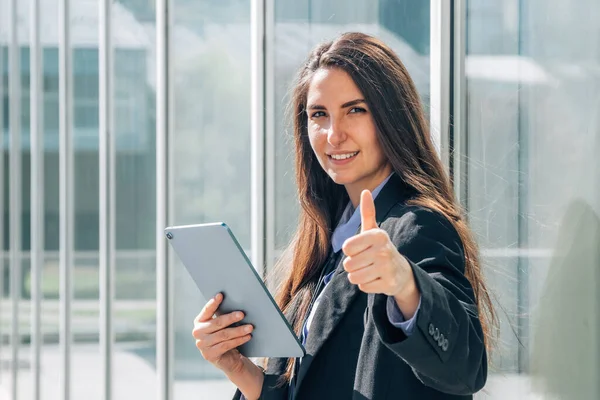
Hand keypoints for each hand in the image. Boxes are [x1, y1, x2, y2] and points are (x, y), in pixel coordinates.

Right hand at [192, 293, 253, 373]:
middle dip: (231, 318)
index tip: (221, 295)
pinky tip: (247, 337)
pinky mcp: (209, 355)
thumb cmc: (224, 336)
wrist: (226, 358)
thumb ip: (224, 316)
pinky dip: (238, 340)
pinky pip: (226, 345)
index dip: (213, 303)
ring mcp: (202, 344)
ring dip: (238, 330)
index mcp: (199, 321)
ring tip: (250, 327)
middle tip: (242, 314)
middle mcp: (197, 332)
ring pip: (224, 335)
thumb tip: (237, 303)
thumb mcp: (222, 325)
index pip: (207, 310)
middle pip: (217, 323)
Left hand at [342, 190, 417, 313]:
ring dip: (358, 276)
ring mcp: (387, 269)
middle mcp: (383, 251)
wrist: (401, 271)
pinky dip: (367, 285)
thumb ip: (367, 212)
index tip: (361, 248)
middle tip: (367, 261)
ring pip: (353, 277)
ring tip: (370, 270)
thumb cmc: (380, 248)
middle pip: (348, 264)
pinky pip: (363, 287)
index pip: (347, 247)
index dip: (350, 250)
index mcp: (378, 235)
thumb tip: (365, 191)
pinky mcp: (388, 285)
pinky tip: (376, 279)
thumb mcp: (374, 230)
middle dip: (354, 265)